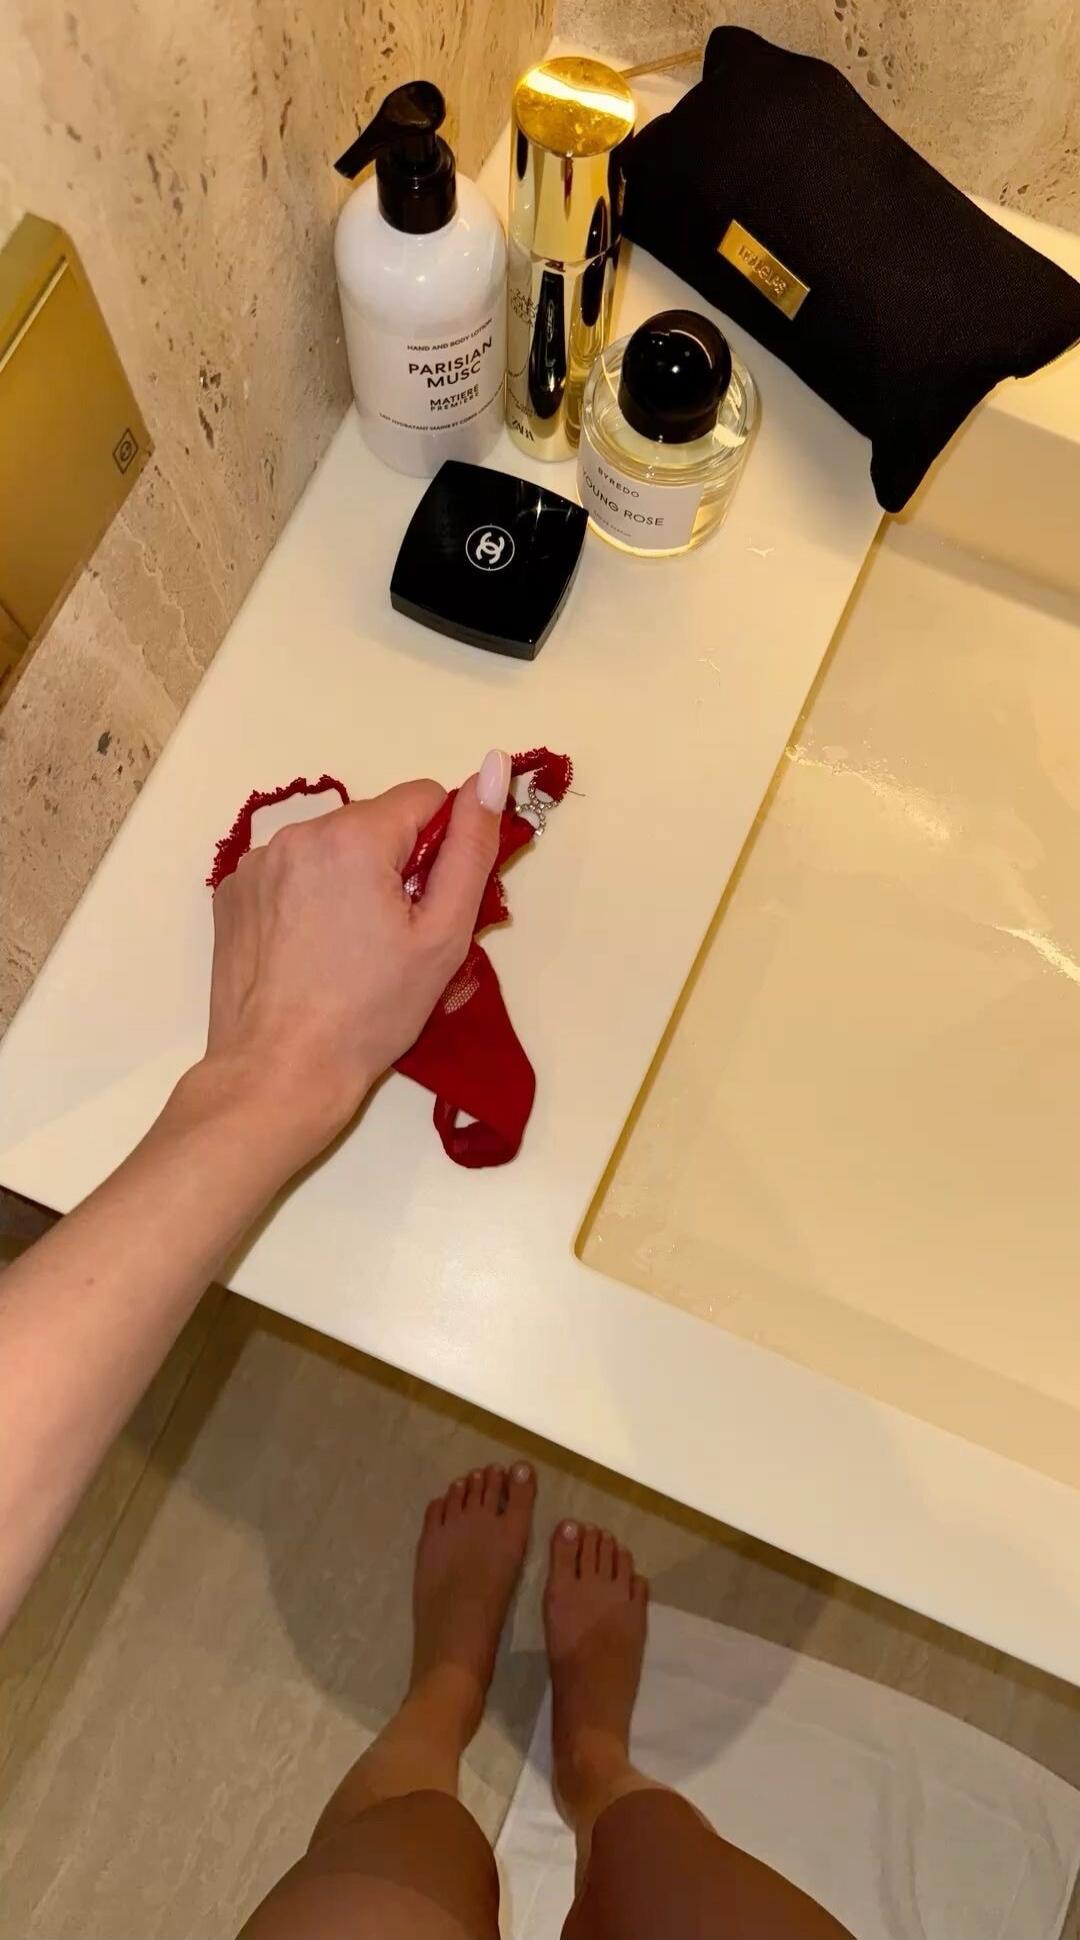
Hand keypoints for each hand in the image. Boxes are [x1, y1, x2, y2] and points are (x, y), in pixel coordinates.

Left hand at [185, 751, 510, 1173]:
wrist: (279, 1072)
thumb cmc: (372, 1011)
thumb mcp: (443, 934)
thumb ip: (472, 844)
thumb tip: (494, 769)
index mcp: (353, 835)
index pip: (425, 798)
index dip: (442, 850)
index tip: (430, 906)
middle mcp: (297, 833)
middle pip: (375, 825)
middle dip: (394, 866)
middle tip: (395, 938)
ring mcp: (256, 863)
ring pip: (332, 849)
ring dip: (350, 880)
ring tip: (349, 950)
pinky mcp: (232, 894)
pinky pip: (291, 874)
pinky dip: (309, 899)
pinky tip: (310, 951)